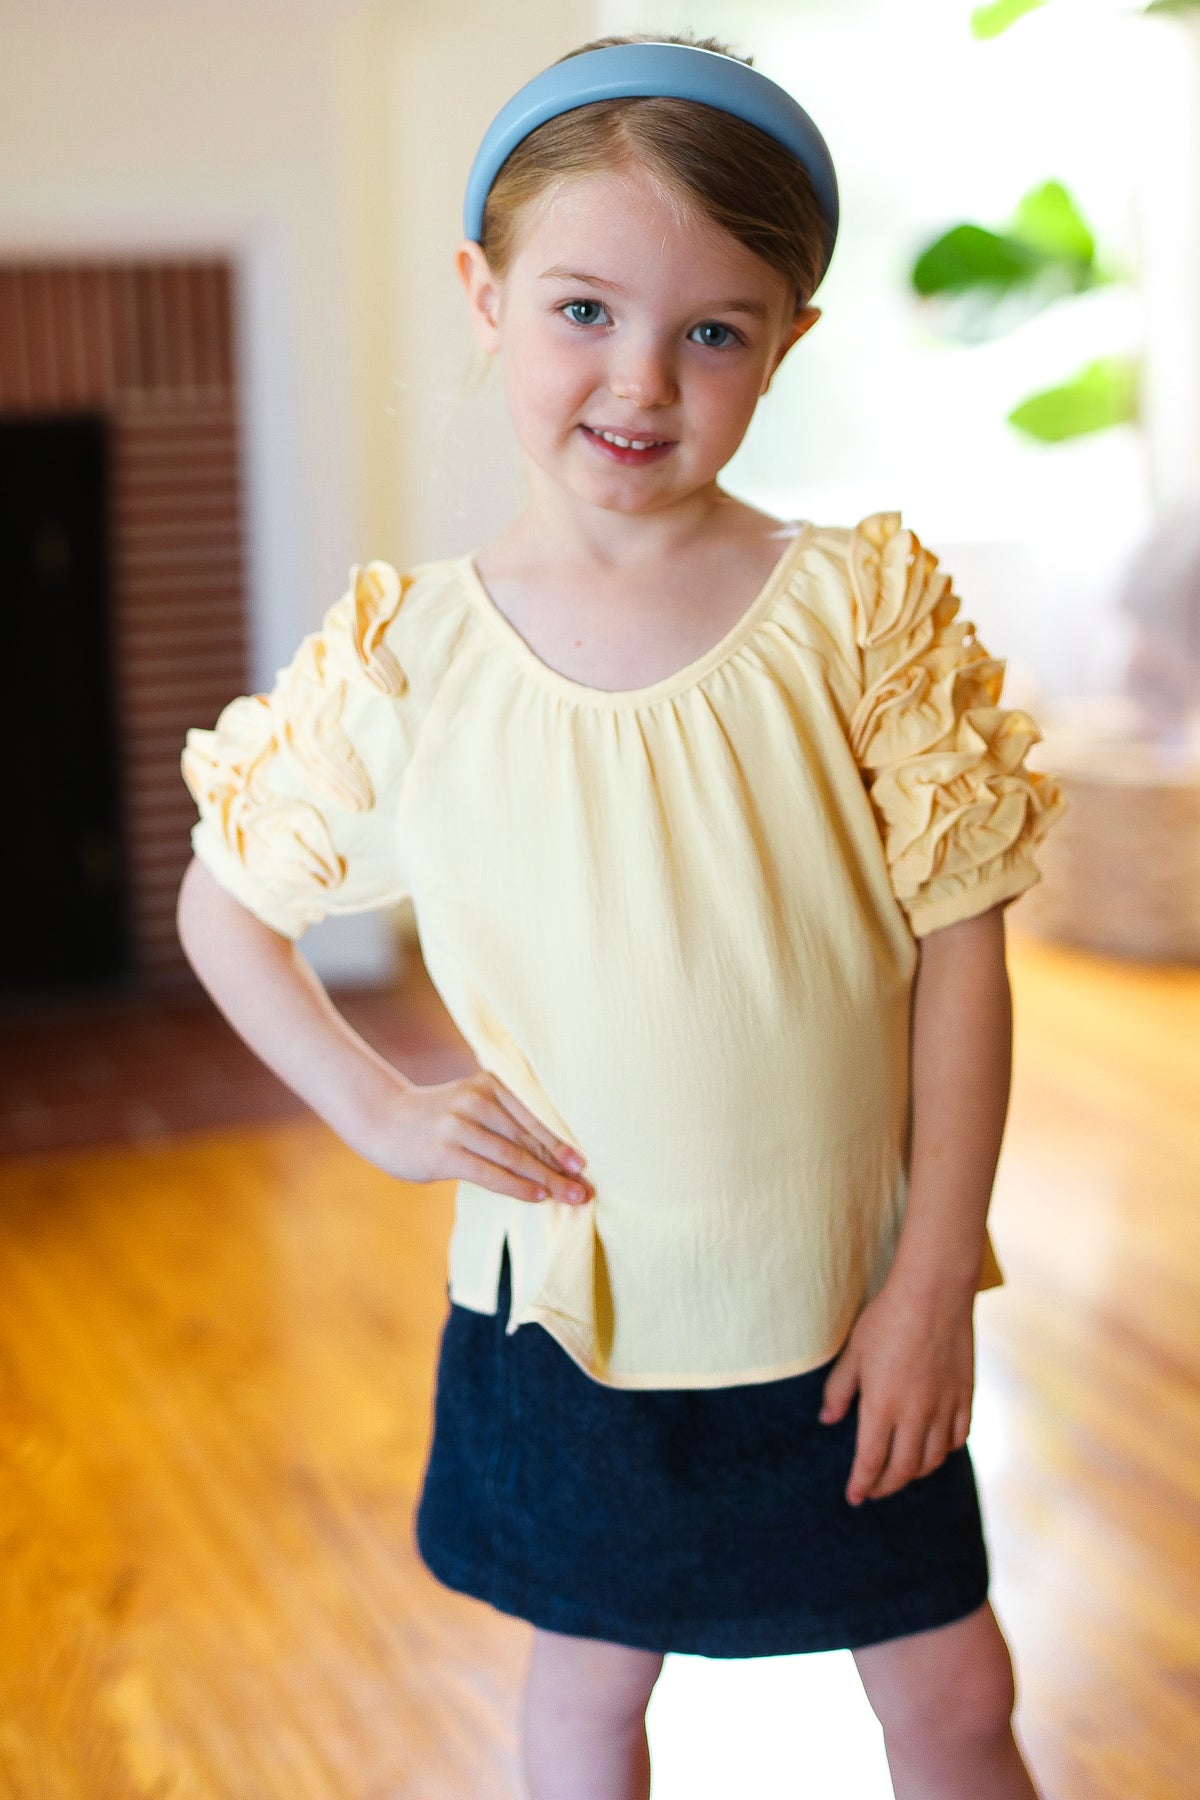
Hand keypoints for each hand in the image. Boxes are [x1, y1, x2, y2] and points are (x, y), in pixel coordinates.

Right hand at [358, 1068, 593, 1206]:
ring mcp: (459, 1125)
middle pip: (529, 1138)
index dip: (562, 1143)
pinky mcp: (444, 1152)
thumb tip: (553, 1154)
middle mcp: (476, 1099)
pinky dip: (517, 1186)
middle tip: (587, 1189)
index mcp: (490, 1083)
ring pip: (514, 1156)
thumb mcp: (472, 1103)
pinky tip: (537, 1197)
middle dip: (560, 1167)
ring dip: (546, 1180)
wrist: (383, 1119)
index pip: (534, 1117)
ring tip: (571, 1197)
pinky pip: (490, 1172)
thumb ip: (505, 1118)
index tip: (585, 1165)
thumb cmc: (438, 1117)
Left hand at [819, 1274, 974, 1505]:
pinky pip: (958, 1438)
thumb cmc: (887, 1318)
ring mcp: (944, 1407)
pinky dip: (944, 1451)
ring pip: (932, 1459)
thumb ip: (839, 1390)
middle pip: (903, 1470)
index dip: (861, 1485)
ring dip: (914, 1473)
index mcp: (882, 1406)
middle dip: (885, 1486)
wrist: (934, 1292)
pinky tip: (934, 1448)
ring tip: (901, 1472)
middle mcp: (916, 1415)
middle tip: (874, 1490)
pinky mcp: (965, 1396)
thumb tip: (828, 1420)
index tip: (854, 1497)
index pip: (870, 1462)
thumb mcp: (853, 1353)